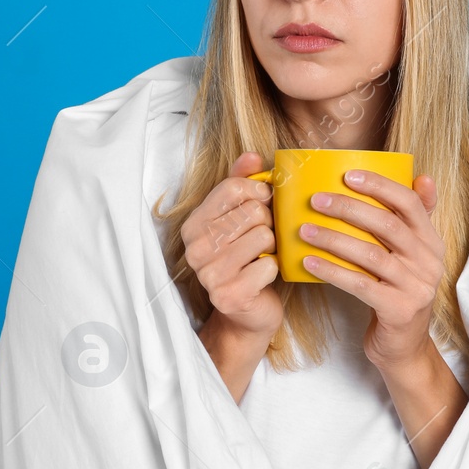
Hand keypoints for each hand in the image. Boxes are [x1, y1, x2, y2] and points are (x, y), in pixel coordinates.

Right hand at [181, 152, 281, 345]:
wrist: (246, 313)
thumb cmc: (246, 259)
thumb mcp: (239, 217)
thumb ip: (242, 183)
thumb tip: (252, 155)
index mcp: (193, 224)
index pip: (233, 188)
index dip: (258, 192)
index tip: (263, 204)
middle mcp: (195, 248)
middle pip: (252, 211)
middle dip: (268, 222)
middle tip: (263, 239)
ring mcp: (209, 274)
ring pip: (263, 236)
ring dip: (273, 247)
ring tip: (263, 256)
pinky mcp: (229, 295)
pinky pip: (269, 265)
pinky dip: (274, 270)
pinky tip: (263, 276)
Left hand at [298, 169, 445, 370]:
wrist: (404, 347)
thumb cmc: (399, 293)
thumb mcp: (413, 256)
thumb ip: (415, 220)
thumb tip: (422, 176)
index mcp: (431, 242)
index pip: (410, 203)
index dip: (380, 186)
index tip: (348, 175)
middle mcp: (429, 262)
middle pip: (388, 225)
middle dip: (349, 208)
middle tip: (317, 200)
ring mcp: (416, 287)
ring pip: (371, 254)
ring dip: (333, 239)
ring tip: (304, 229)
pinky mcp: (398, 310)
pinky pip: (359, 285)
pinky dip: (332, 271)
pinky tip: (308, 262)